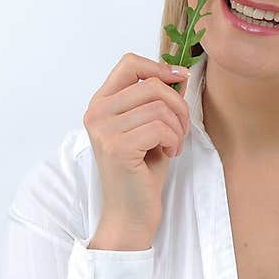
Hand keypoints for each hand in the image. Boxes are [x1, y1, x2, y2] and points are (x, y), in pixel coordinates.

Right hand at [83, 53, 191, 245]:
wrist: (129, 215)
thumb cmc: (141, 173)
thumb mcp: (149, 129)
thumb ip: (157, 101)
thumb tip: (180, 74)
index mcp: (101, 104)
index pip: (129, 63)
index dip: (160, 67)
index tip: (180, 79)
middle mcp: (96, 113)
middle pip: (151, 84)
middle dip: (178, 105)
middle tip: (182, 129)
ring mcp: (104, 130)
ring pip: (160, 108)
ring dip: (178, 128)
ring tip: (172, 145)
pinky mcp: (117, 147)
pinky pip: (161, 128)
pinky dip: (173, 141)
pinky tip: (168, 155)